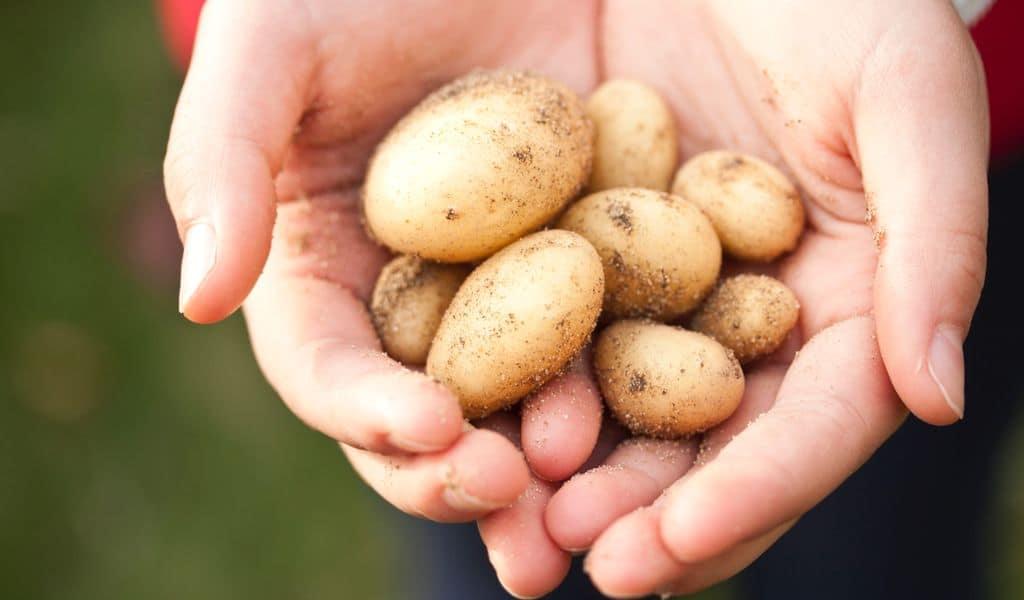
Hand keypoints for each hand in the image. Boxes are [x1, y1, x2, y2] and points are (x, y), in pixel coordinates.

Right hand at [163, 1, 606, 536]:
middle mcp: (417, 301)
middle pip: (430, 414)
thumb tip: (199, 299)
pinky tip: (679, 408)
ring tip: (592, 500)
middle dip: (463, 473)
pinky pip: (620, 329)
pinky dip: (644, 380)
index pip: (329, 368)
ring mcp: (511, 289)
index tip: (427, 428)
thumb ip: (221, 161)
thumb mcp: (271, 47)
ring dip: (559, 465)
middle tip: (515, 499)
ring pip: (530, 398)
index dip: (365, 411)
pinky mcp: (597, 258)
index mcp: (323, 272)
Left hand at [546, 1, 986, 595]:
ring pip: (634, 411)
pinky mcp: (602, 254)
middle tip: (583, 560)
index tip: (671, 550)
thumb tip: (940, 395)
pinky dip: (533, 390)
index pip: (814, 427)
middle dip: (653, 513)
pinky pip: (566, 334)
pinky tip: (486, 431)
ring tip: (524, 524)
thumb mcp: (910, 98)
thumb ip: (938, 244)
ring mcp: (679, 292)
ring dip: (583, 476)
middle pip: (715, 442)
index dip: (750, 495)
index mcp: (852, 302)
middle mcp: (762, 316)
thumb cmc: (848, 2)